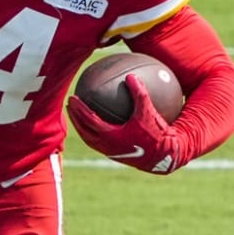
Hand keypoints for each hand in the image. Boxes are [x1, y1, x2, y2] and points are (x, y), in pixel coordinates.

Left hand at [67, 74, 182, 173]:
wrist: (164, 158)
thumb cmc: (156, 135)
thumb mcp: (149, 112)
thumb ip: (139, 94)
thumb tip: (131, 76)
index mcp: (110, 136)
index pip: (89, 120)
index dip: (79, 109)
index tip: (72, 98)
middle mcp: (107, 146)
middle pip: (84, 131)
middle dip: (75, 118)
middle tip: (70, 105)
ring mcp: (111, 152)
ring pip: (90, 140)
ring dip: (82, 127)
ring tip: (78, 116)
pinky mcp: (117, 155)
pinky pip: (100, 143)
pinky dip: (94, 133)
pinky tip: (100, 124)